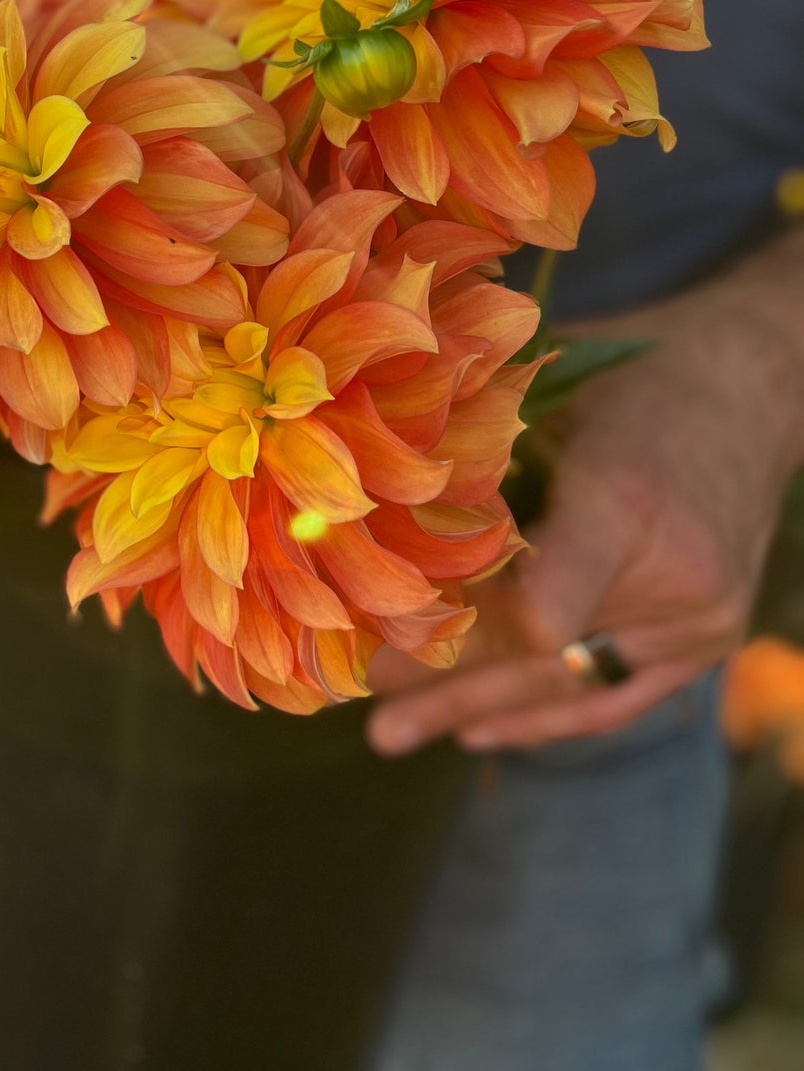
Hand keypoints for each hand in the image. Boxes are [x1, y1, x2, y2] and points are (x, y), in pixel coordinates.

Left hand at [366, 258, 802, 757]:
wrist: (753, 390)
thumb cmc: (634, 372)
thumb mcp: (551, 391)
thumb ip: (479, 451)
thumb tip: (366, 499)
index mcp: (624, 503)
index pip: (537, 613)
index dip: (457, 628)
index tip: (376, 626)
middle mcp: (672, 577)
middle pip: (535, 655)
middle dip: (438, 680)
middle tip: (354, 702)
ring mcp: (698, 622)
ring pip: (566, 684)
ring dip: (476, 711)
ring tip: (394, 734)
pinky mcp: (708, 642)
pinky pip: (615, 697)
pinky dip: (545, 717)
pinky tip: (480, 733)